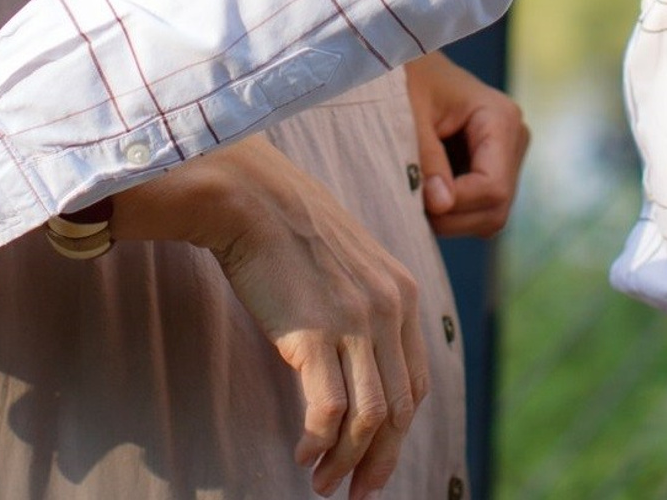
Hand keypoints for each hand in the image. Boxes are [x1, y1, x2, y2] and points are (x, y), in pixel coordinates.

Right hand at [116, 138, 428, 498]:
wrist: (251, 197)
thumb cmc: (290, 227)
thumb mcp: (350, 262)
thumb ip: (367, 303)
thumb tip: (359, 359)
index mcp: (402, 292)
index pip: (415, 382)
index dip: (399, 433)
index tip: (377, 462)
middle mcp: (389, 309)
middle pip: (399, 408)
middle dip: (380, 460)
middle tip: (356, 492)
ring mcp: (355, 322)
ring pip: (369, 418)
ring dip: (347, 461)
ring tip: (323, 482)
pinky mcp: (314, 334)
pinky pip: (329, 411)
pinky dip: (319, 443)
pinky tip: (302, 453)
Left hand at [403, 52, 530, 238]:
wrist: (408, 61)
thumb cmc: (408, 79)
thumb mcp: (410, 113)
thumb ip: (426, 158)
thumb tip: (442, 205)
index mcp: (501, 118)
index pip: (493, 186)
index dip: (457, 204)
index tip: (418, 201)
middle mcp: (515, 138)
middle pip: (496, 208)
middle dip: (453, 217)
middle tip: (410, 204)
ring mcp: (508, 157)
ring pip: (490, 216)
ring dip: (451, 219)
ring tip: (415, 197)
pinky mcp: (495, 170)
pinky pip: (481, 210)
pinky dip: (452, 213)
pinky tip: (426, 193)